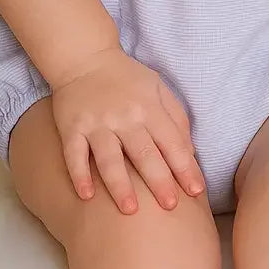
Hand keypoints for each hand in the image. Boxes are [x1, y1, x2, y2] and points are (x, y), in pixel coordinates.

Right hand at [51, 47, 205, 212]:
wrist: (85, 57)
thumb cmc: (127, 78)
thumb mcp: (158, 88)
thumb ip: (175, 117)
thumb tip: (190, 152)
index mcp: (149, 108)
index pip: (172, 142)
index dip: (186, 167)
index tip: (196, 191)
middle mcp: (124, 117)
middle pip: (145, 154)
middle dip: (159, 181)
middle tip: (171, 206)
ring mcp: (96, 124)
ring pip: (109, 159)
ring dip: (120, 185)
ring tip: (130, 210)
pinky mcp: (72, 128)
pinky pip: (74, 155)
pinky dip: (79, 175)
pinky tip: (86, 196)